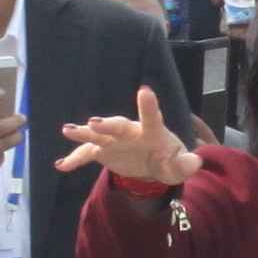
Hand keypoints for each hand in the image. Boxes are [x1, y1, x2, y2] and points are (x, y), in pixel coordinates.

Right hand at [54, 84, 196, 186]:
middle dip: (107, 124)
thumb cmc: (168, 160)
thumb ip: (185, 164)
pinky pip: (87, 154)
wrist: (152, 164)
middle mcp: (130, 131)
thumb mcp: (179, 166)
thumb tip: (196, 161)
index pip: (151, 117)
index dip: (148, 105)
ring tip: (67, 130)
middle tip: (94, 123)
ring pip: (97, 135)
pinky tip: (61, 165)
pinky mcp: (103, 151)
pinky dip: (75, 159)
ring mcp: (114, 140)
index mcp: (152, 131)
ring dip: (83, 133)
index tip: (145, 91)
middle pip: (118, 125)